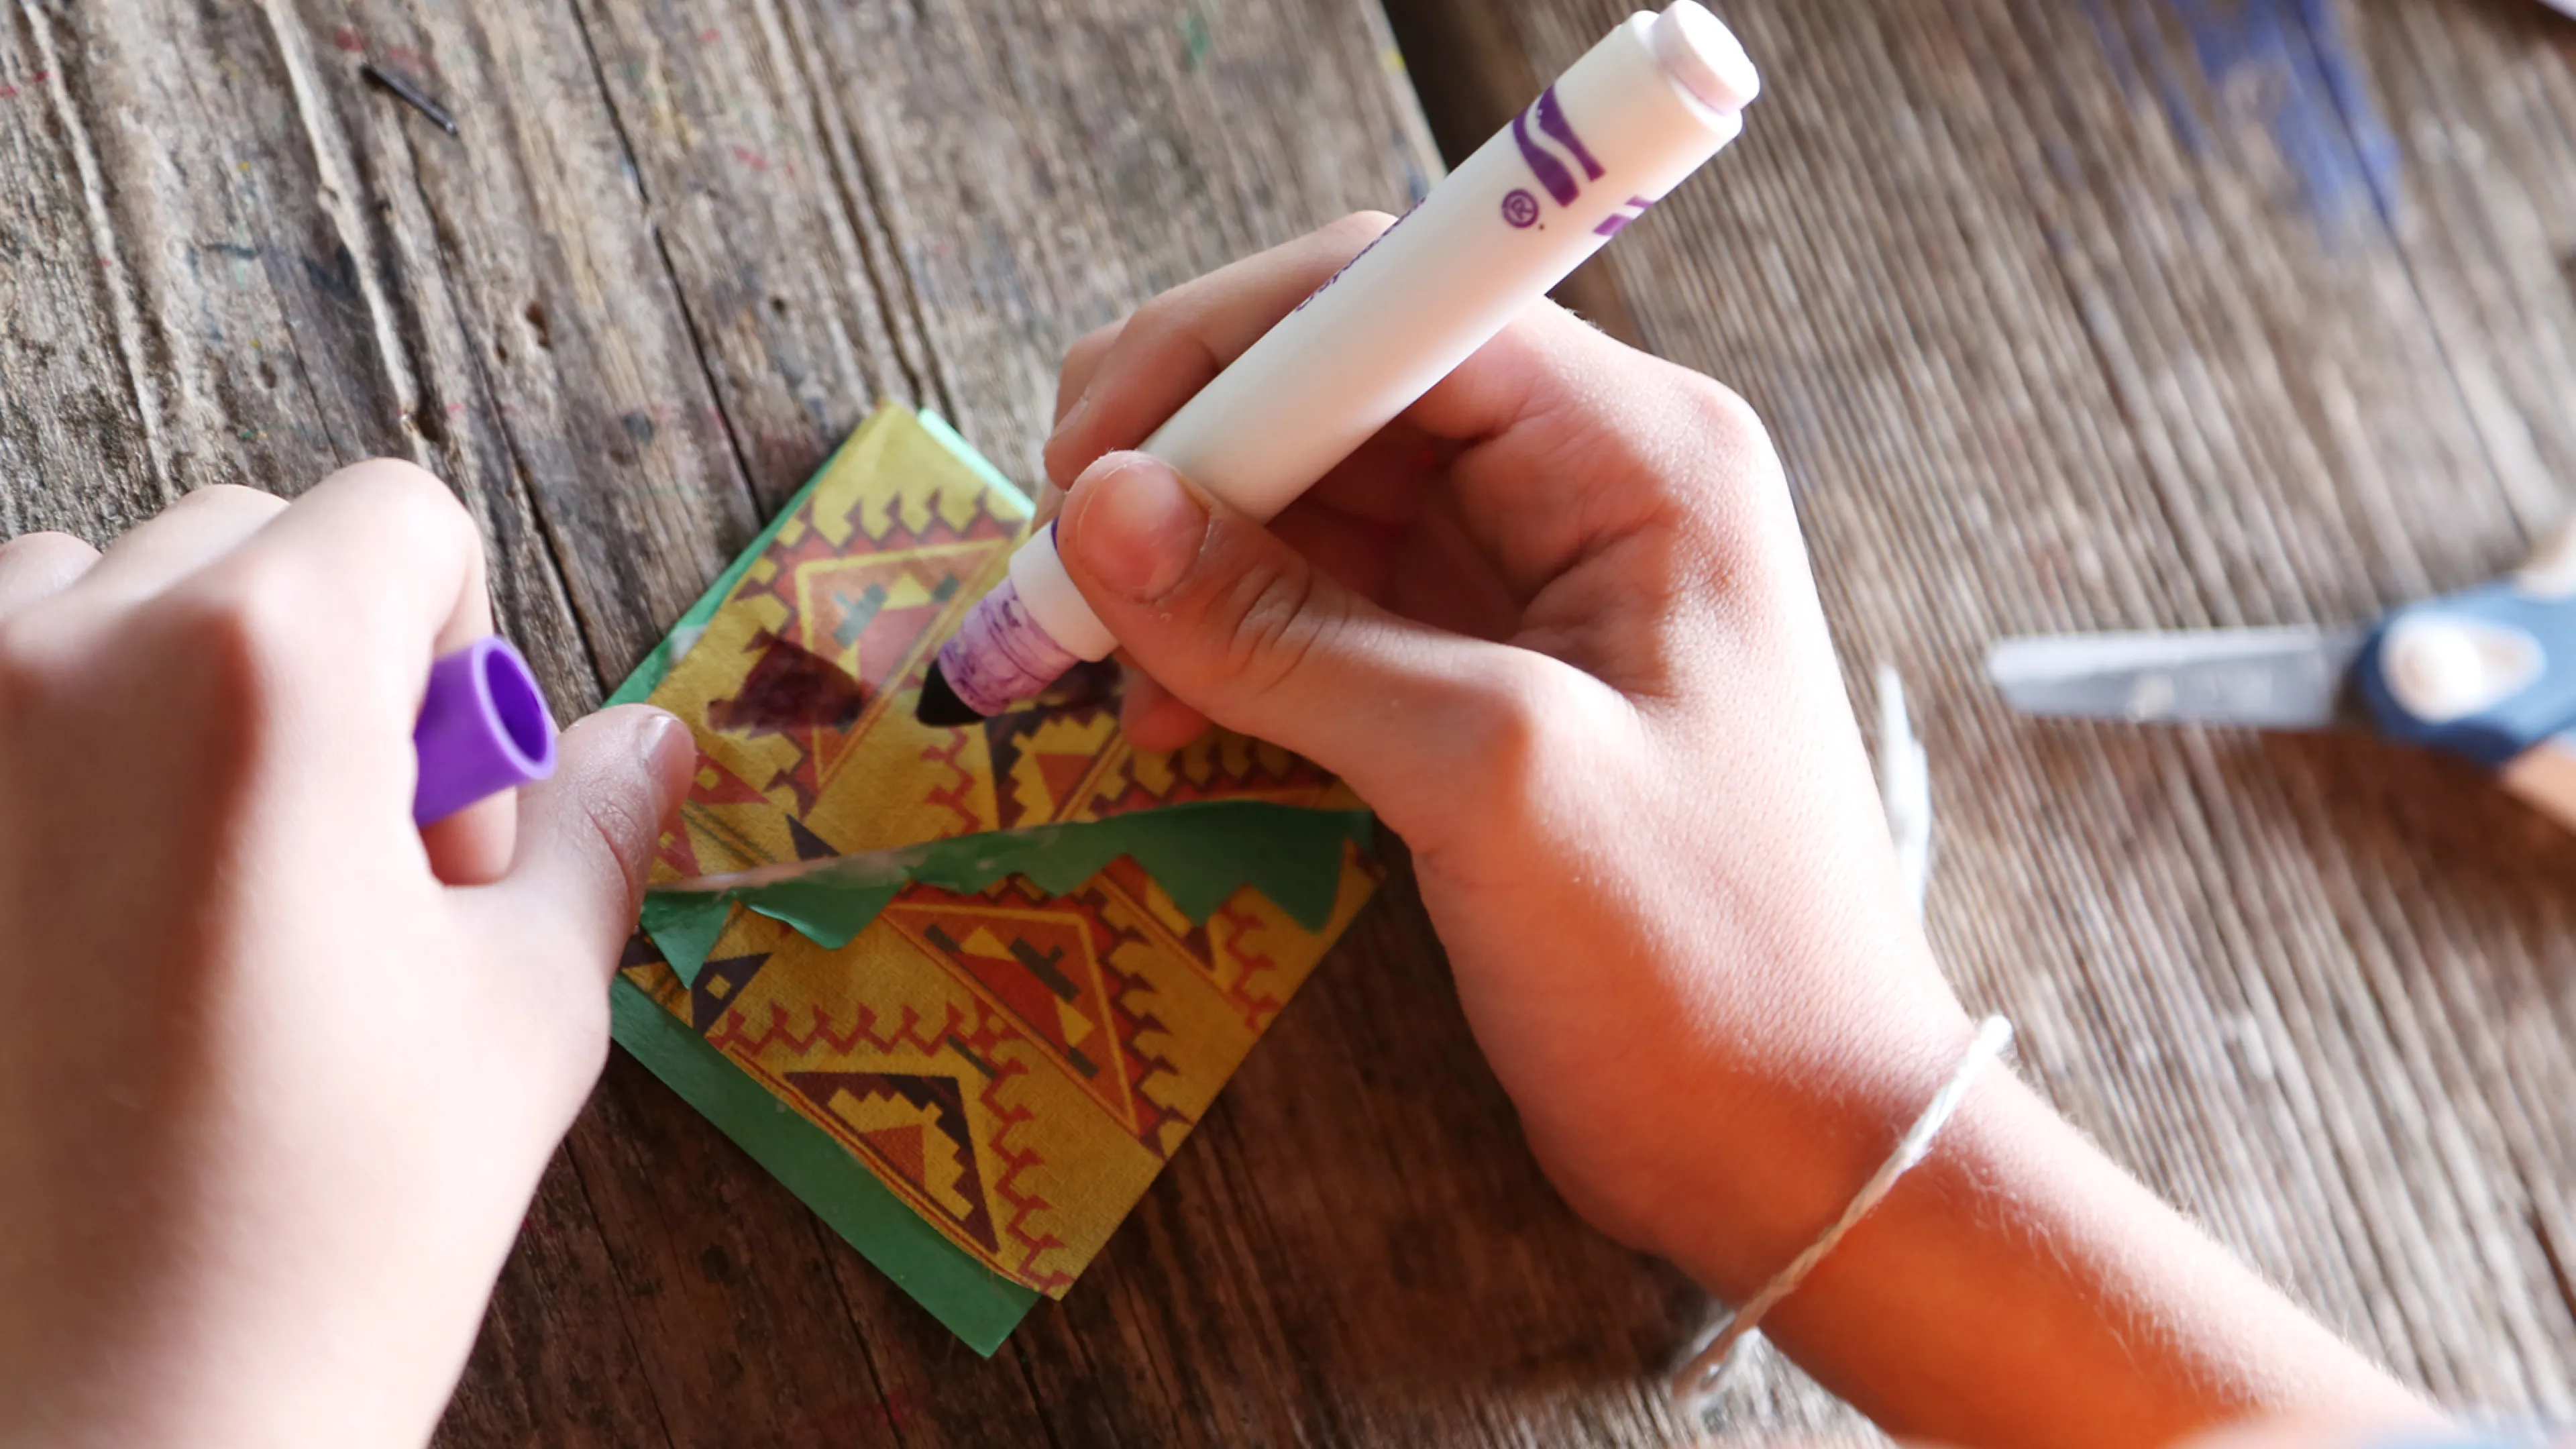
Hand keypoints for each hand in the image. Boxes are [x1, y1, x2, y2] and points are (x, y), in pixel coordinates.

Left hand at [0, 465, 693, 1448]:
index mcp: (265, 672)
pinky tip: (102, 926)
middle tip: (352, 879)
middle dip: (333, 675)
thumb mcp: (524, 1010)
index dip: (463, 655)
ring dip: (179, 695)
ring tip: (220, 898)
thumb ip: (591, 832)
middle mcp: (64, 661)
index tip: (447, 819)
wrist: (115, 1421)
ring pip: (91, 602)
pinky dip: (53, 755)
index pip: (399, 519)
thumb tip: (649, 741)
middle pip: (250, 548)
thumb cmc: (328, 1227)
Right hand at [1041, 212, 1970, 1271]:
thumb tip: (1100, 509)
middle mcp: (1585, 483)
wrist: (1791, 1147)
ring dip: (1184, 557)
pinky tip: (1159, 715)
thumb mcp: (1491, 777)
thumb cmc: (1704, 962)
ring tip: (1079, 648)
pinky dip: (1224, 644)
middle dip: (1182, 455)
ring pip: (1310, 500)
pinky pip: (1318, 607)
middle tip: (1056, 556)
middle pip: (1336, 388)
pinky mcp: (1479, 677)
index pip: (1393, 311)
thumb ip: (1288, 634)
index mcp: (1639, 454)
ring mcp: (1529, 582)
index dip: (1224, 357)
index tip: (1085, 463)